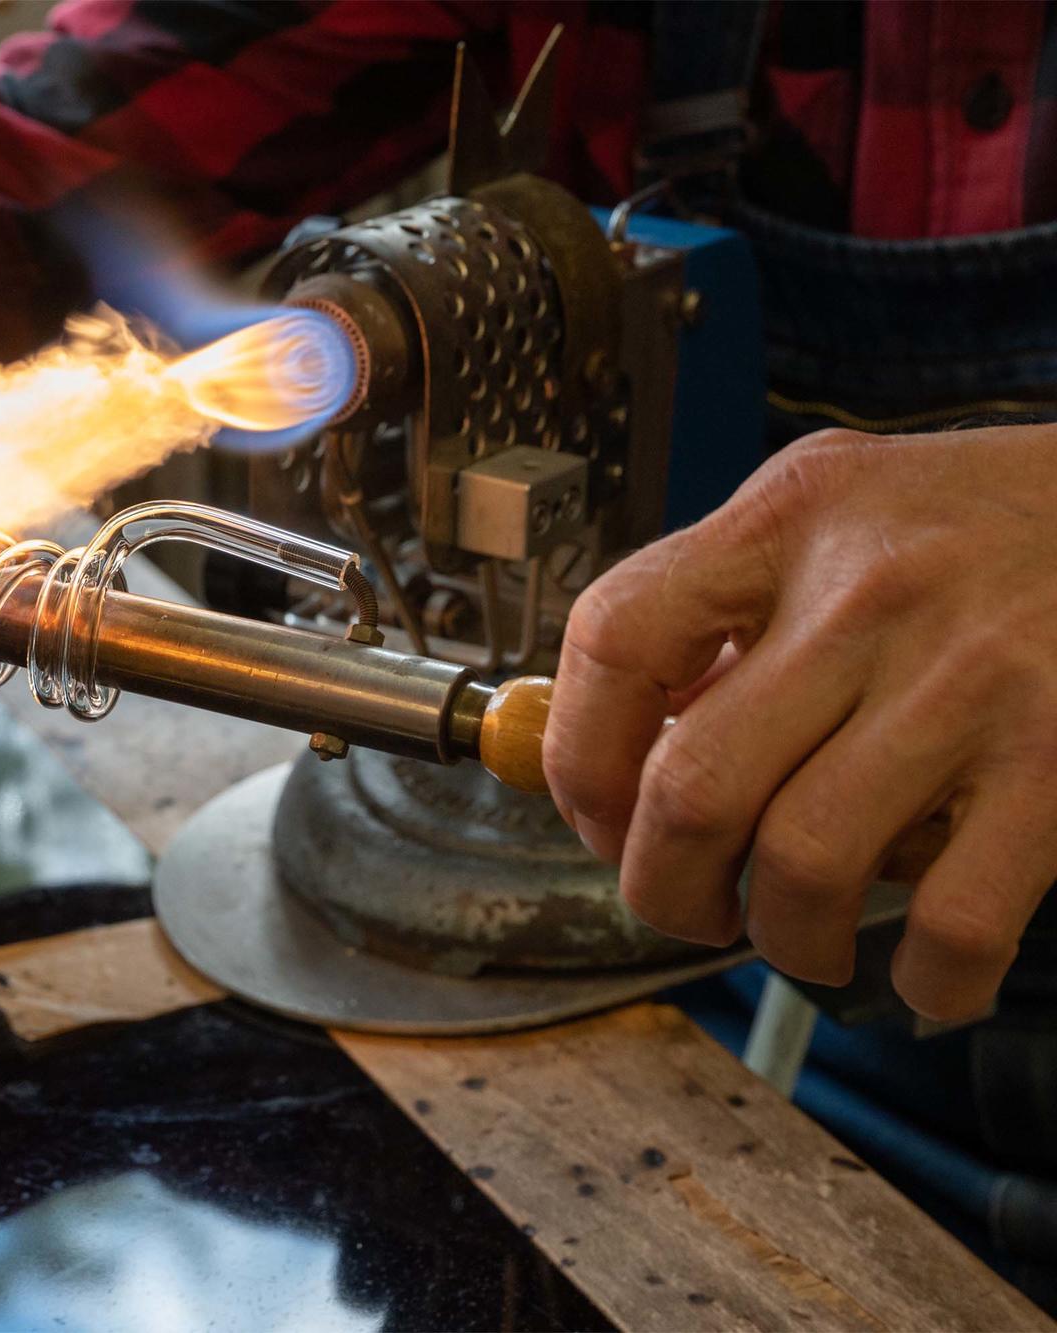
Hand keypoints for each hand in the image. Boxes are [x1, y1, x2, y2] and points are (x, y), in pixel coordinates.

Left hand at [544, 425, 1056, 1021]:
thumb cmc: (994, 525)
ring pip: (802, 863)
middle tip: (685, 907)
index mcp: (791, 522)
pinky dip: (925, 978)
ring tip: (798, 938)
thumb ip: (732, 604)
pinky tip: (924, 975)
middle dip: (662, 887)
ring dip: (781, 940)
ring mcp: (969, 679)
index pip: (615, 640)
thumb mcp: (841, 511)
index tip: (598, 816)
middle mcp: (868, 593)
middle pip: (694, 784)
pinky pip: (954, 918)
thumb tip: (622, 746)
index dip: (580, 756)